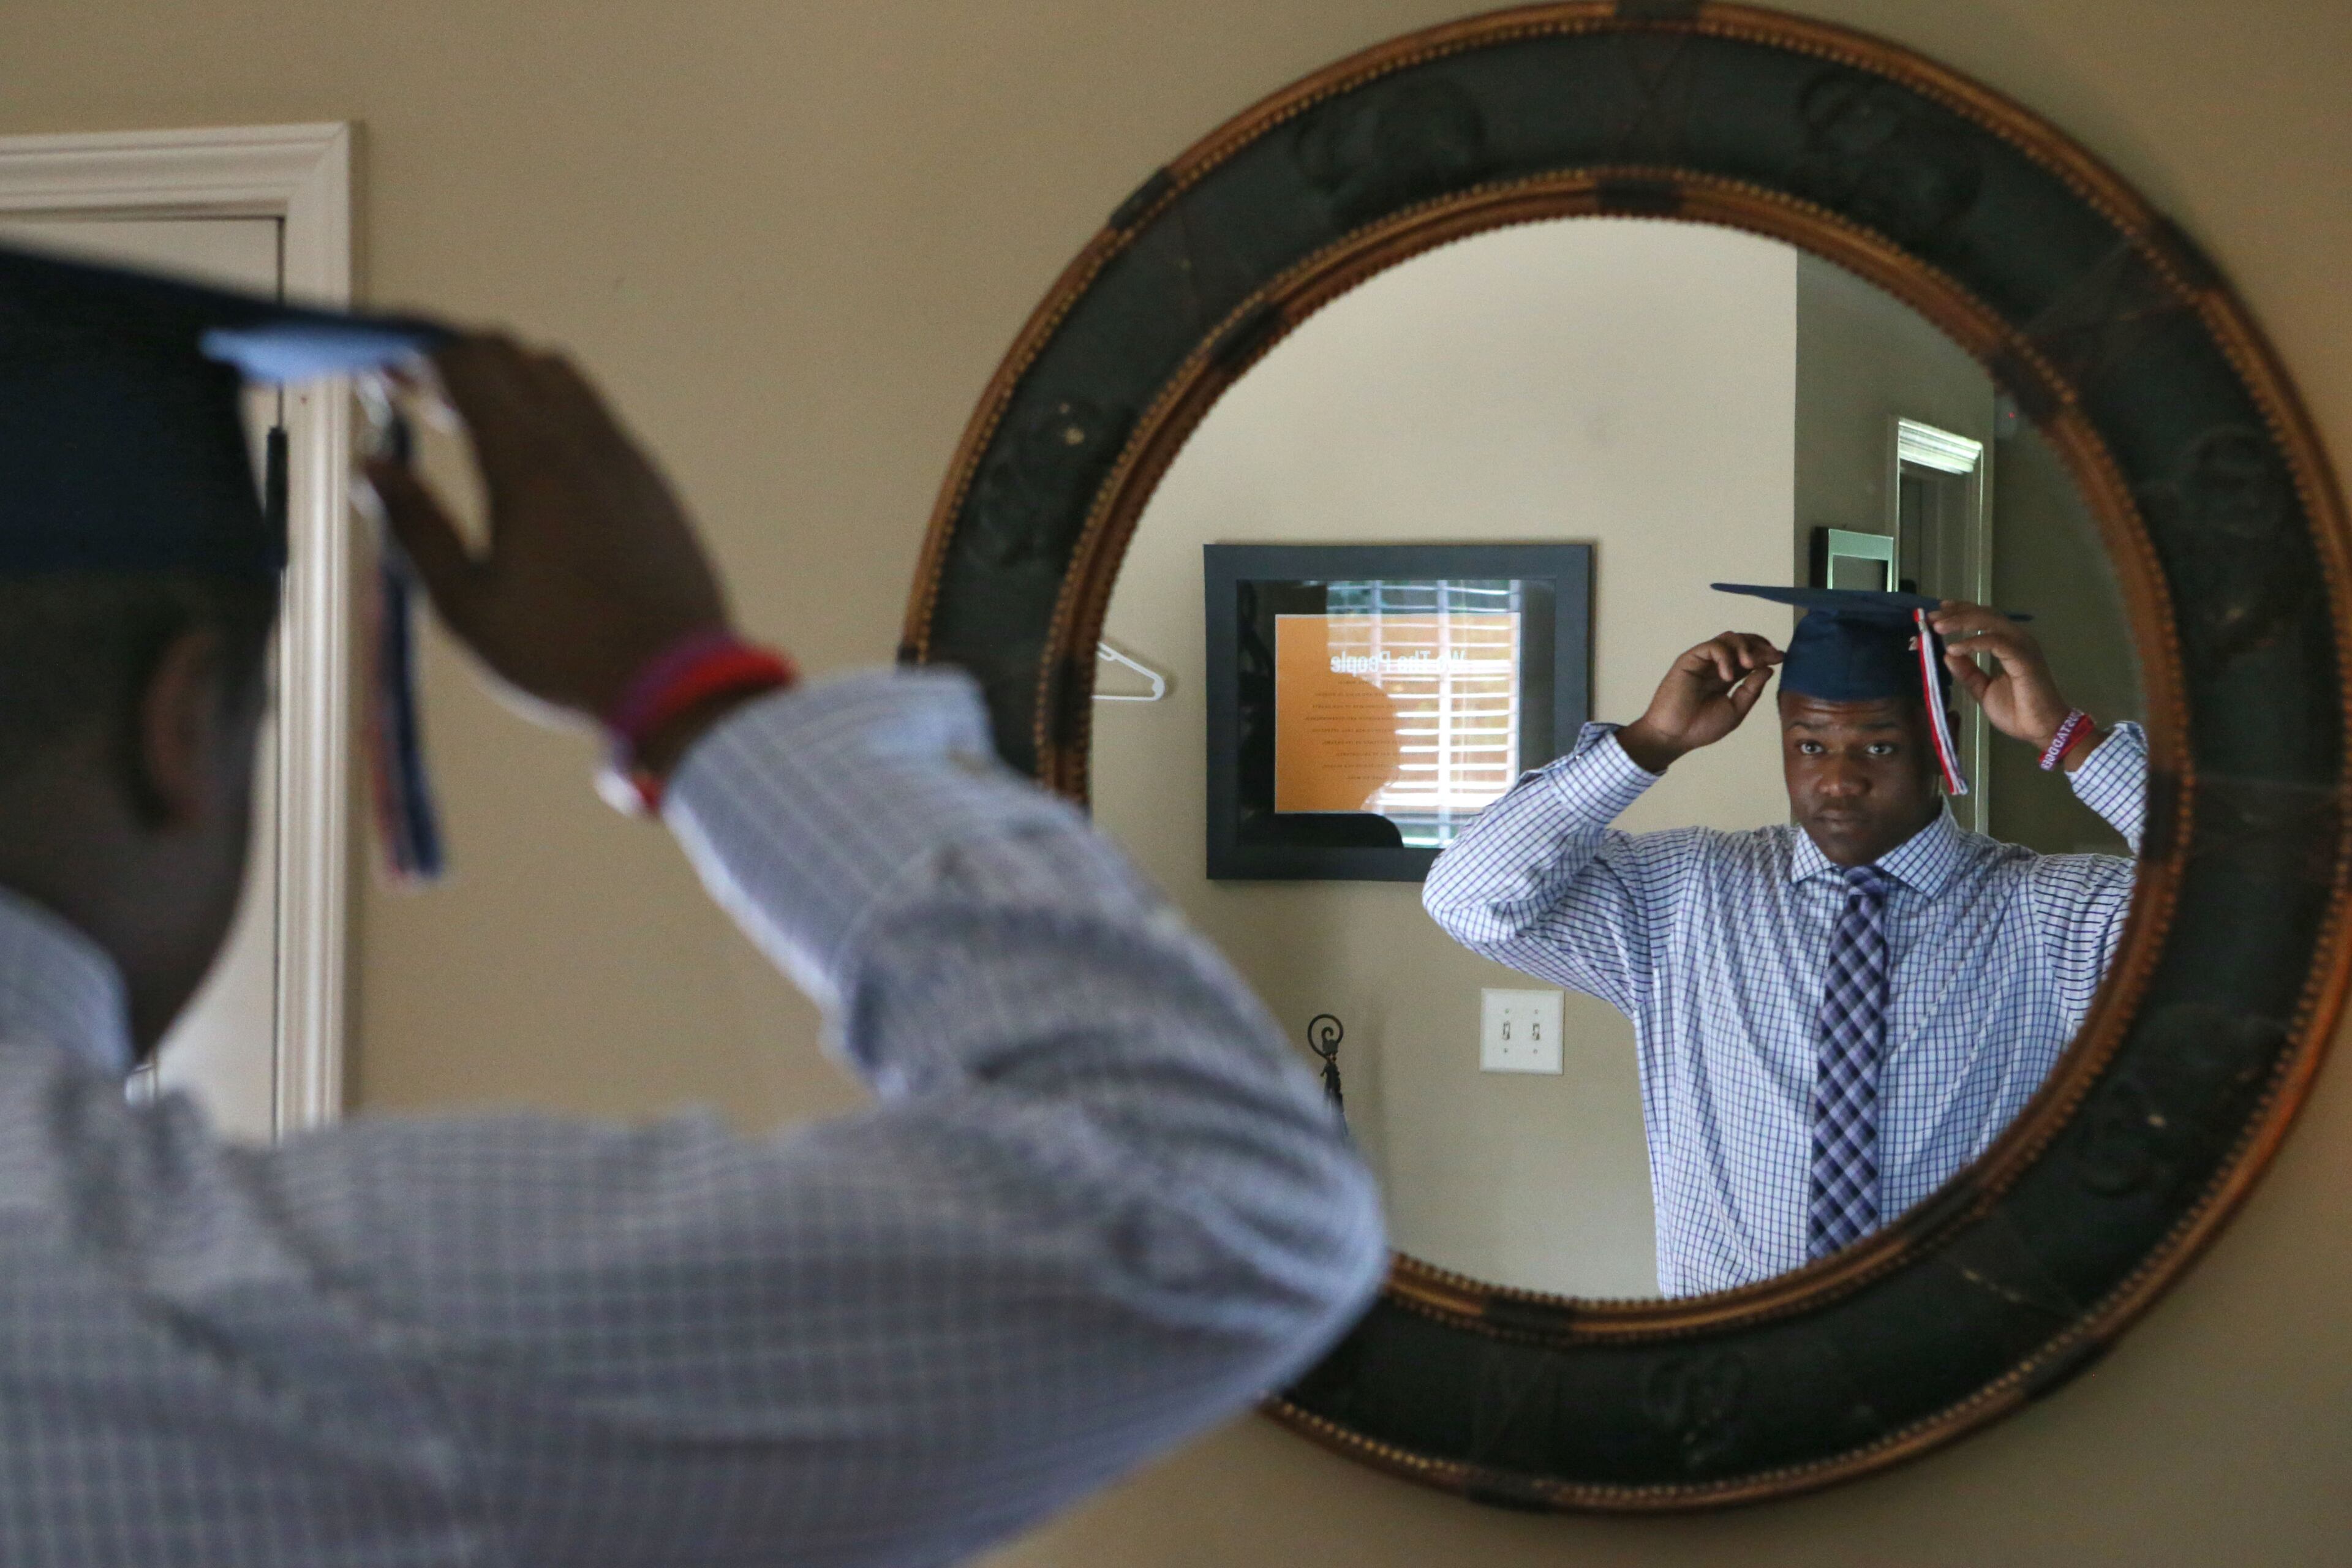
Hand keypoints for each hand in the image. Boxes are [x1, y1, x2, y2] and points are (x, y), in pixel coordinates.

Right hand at [362, 335, 731, 723]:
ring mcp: (628, 458)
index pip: (468, 363)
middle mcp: (583, 442)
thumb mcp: (466, 605)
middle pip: (513, 354)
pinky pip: (600, 416)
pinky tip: (537, 469)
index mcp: (529, 463)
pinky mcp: (654, 482)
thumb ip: (414, 527)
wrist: (678, 685)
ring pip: (563, 377)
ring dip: (511, 382)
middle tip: (422, 404)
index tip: (385, 378)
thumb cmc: (560, 656)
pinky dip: (556, 413)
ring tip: (475, 432)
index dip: (418, 357)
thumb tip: (372, 465)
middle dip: (458, 363)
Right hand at [1617, 632, 1782, 771]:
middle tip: (1771, 655)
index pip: (1749, 656)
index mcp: (1727, 677)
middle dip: (1759, 645)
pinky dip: (1725, 656)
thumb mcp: (1736, 710)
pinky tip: (1727, 675)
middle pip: (1742, 642)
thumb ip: (1751, 690)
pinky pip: (1712, 647)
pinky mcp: (1689, 659)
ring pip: (1728, 638)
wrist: (1674, 736)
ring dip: (1744, 646)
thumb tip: (1768, 669)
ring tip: (1749, 664)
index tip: (1781, 657)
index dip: (1766, 653)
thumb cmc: (1701, 727)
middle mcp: (1716, 666)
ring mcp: (1703, 661)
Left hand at [1929, 601, 2071, 748]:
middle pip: (1985, 614)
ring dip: (1961, 621)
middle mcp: (2017, 639)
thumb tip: (1948, 655)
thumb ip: (1968, 672)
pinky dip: (1973, 642)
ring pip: (1990, 621)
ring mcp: (2022, 647)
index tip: (1937, 612)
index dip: (1960, 611)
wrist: (2042, 728)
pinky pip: (1996, 642)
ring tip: (1938, 627)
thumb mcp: (1983, 689)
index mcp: (2008, 644)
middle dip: (1956, 613)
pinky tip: (1955, 648)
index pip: (1984, 618)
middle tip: (1931, 617)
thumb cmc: (2017, 710)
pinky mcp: (2023, 658)